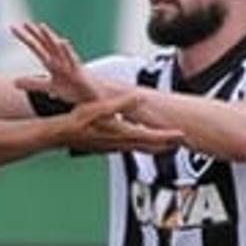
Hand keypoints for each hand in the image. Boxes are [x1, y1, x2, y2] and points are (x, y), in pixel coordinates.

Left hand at [10, 21, 104, 103]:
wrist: (92, 96)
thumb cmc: (72, 88)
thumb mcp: (49, 86)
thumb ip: (32, 83)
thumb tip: (14, 82)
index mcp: (52, 62)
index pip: (37, 47)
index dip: (26, 37)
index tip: (13, 27)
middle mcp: (60, 59)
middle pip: (45, 44)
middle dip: (34, 34)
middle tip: (23, 23)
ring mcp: (69, 64)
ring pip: (58, 49)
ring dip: (50, 37)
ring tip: (41, 26)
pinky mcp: (78, 72)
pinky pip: (72, 60)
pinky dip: (67, 51)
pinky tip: (63, 42)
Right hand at [61, 90, 184, 153]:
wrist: (63, 134)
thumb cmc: (78, 120)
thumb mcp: (100, 106)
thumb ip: (122, 103)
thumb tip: (139, 97)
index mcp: (121, 133)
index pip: (150, 136)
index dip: (167, 136)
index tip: (181, 134)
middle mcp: (121, 143)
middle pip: (150, 146)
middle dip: (167, 144)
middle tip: (183, 140)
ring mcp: (115, 147)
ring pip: (142, 148)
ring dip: (157, 146)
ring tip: (169, 142)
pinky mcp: (110, 146)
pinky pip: (132, 147)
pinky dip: (143, 144)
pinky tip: (143, 141)